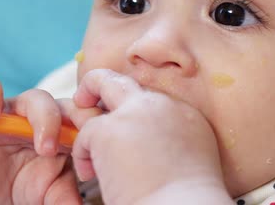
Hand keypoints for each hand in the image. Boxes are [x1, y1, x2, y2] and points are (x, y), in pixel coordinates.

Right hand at [0, 77, 99, 203]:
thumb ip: (66, 195)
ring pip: (37, 98)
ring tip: (43, 147)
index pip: (91, 115)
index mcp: (70, 131)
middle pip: (70, 104)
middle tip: (75, 146)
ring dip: (44, 118)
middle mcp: (49, 116)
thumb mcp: (52, 193)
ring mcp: (21, 112)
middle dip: (78, 119)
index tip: (100, 150)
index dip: (98, 126)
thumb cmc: (28, 185)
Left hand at [71, 69, 231, 203]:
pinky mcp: (110, 130)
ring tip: (84, 142)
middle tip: (85, 100)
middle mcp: (163, 106)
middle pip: (127, 82)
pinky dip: (82, 153)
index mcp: (186, 116)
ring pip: (101, 85)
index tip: (125, 135)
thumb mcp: (192, 160)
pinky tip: (90, 175)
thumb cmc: (184, 199)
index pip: (151, 100)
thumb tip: (148, 148)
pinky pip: (85, 132)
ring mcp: (136, 113)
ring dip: (87, 112)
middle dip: (102, 86)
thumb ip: (171, 142)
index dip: (132, 113)